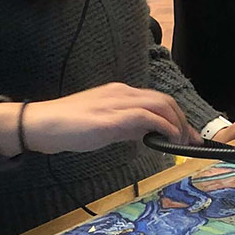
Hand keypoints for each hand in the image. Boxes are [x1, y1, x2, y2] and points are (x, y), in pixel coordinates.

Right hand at [0, 85, 199, 155]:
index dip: (176, 116)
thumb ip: (126, 126)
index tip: (187, 134)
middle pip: (164, 101)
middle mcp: (122, 93)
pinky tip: (169, 139)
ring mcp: (116, 103)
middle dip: (182, 120)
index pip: (157, 100)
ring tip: (184, 141)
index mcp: (120, 93)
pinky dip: (162, 126)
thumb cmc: (69, 126)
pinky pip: (144, 116)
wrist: (42, 124)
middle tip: (192, 141)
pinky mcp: (110, 117)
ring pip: (159, 105)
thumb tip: (148, 134)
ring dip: (177, 123)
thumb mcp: (105, 125)